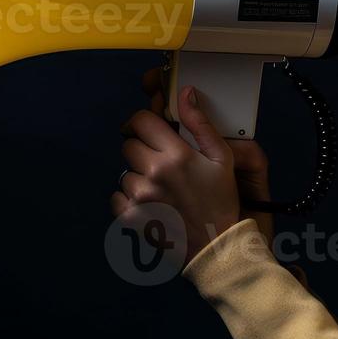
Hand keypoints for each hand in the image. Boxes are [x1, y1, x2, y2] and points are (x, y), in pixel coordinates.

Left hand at [113, 81, 241, 264]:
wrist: (214, 247)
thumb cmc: (220, 201)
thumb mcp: (221, 158)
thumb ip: (200, 123)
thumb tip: (185, 91)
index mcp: (176, 154)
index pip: (140, 121)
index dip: (142, 122)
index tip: (149, 130)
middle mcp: (153, 172)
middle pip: (128, 145)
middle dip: (142, 149)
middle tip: (160, 163)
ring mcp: (139, 196)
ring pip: (124, 172)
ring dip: (138, 176)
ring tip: (160, 189)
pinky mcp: (129, 217)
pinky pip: (116, 196)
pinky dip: (128, 199)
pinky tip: (150, 204)